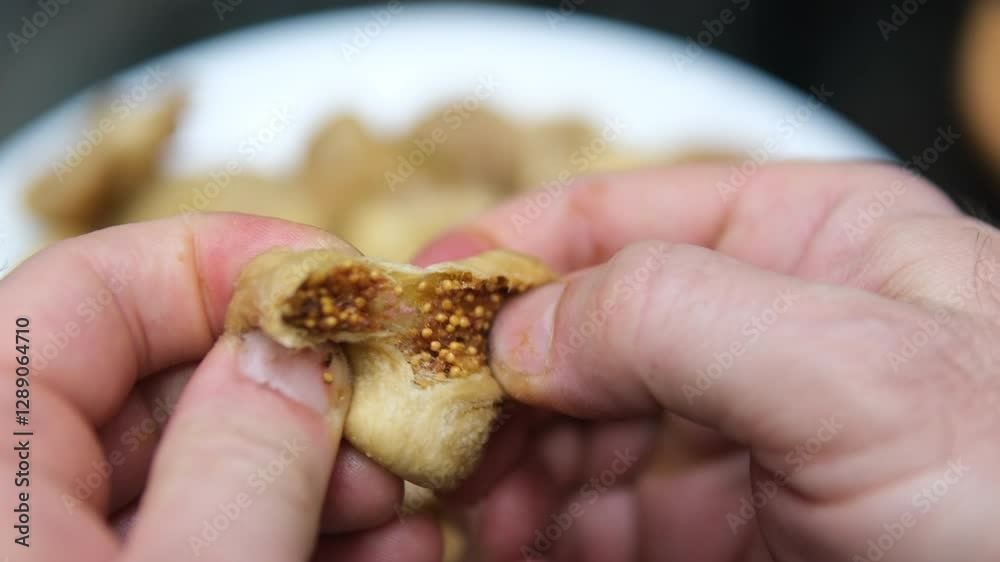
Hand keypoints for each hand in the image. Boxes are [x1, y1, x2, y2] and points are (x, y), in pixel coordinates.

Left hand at [1, 215, 441, 561]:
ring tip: (396, 494)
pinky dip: (293, 533)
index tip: (338, 283)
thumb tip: (294, 356)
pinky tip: (376, 547)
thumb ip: (241, 464)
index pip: (87, 290)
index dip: (225, 262)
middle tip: (384, 407)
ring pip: (193, 465)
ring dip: (314, 468)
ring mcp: (62, 548)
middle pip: (157, 379)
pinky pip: (202, 538)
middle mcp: (13, 497)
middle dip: (294, 386)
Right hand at [417, 163, 999, 561]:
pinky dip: (539, 524)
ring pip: (575, 428)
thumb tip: (522, 330)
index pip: (618, 216)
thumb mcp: (862, 375)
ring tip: (455, 497)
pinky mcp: (724, 528)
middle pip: (578, 329)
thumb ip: (678, 317)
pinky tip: (499, 537)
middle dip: (494, 377)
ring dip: (505, 459)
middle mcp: (761, 328)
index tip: (416, 294)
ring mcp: (736, 435)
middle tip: (423, 424)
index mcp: (806, 240)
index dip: (507, 248)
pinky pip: (600, 515)